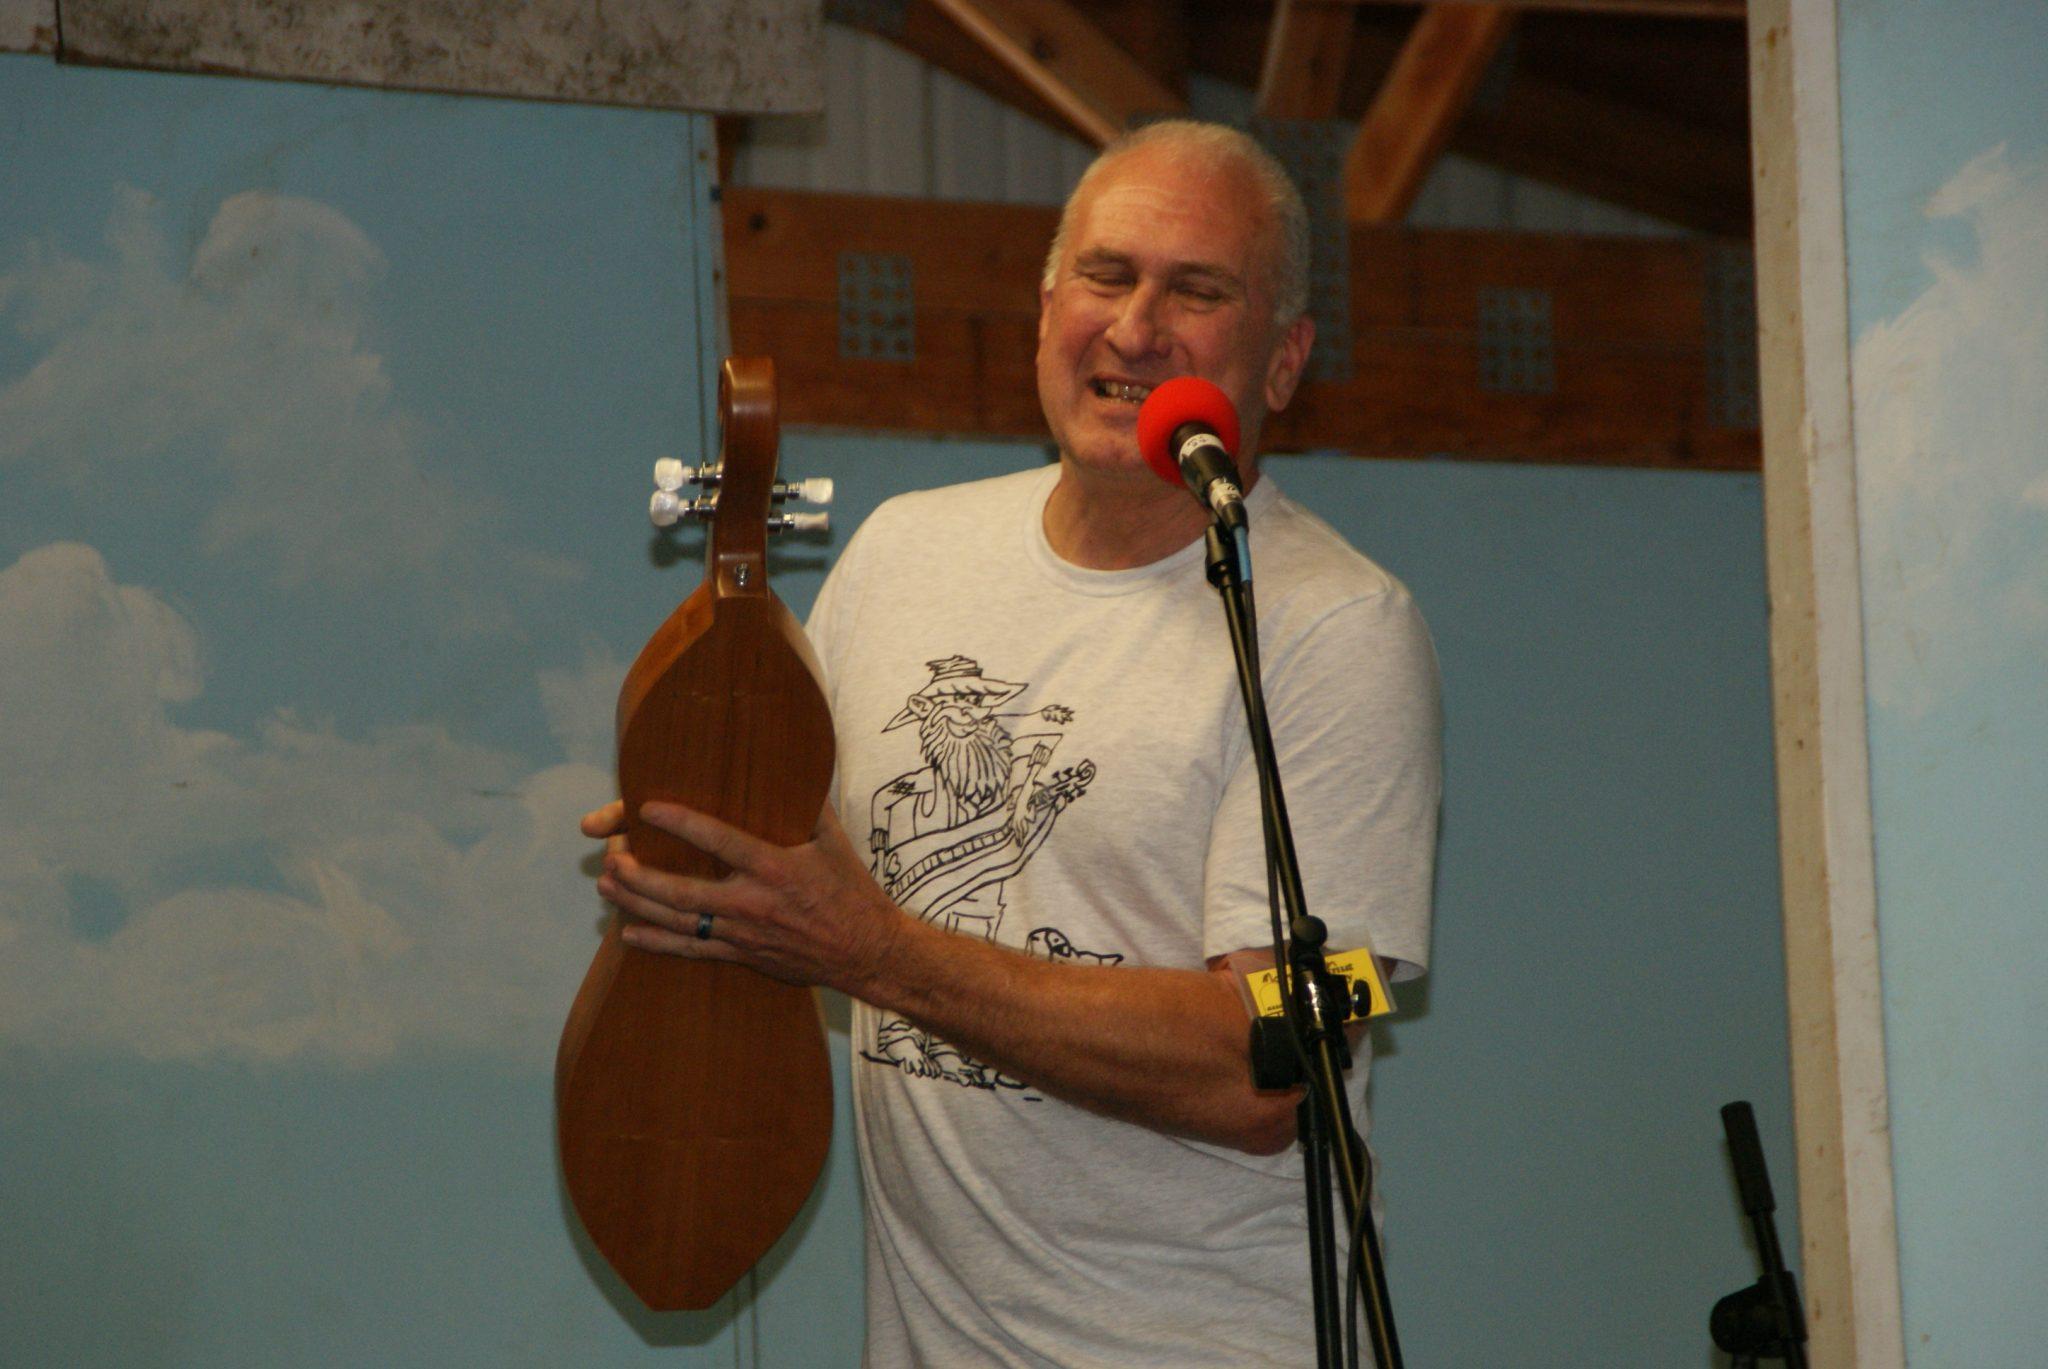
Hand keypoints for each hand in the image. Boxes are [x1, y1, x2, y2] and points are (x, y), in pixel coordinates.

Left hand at [592, 800, 906, 994]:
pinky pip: (692, 951)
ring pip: (679, 921)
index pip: (719, 840)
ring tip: (605, 886)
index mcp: (775, 867)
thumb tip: (791, 763)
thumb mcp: (835, 841)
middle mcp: (753, 903)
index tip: (645, 807)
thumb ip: (808, 804)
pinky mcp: (743, 955)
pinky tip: (628, 934)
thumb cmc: (851, 891)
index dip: (680, 823)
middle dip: (640, 875)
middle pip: (682, 891)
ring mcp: (744, 933)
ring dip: (637, 904)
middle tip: (611, 858)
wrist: (867, 951)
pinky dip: (658, 943)